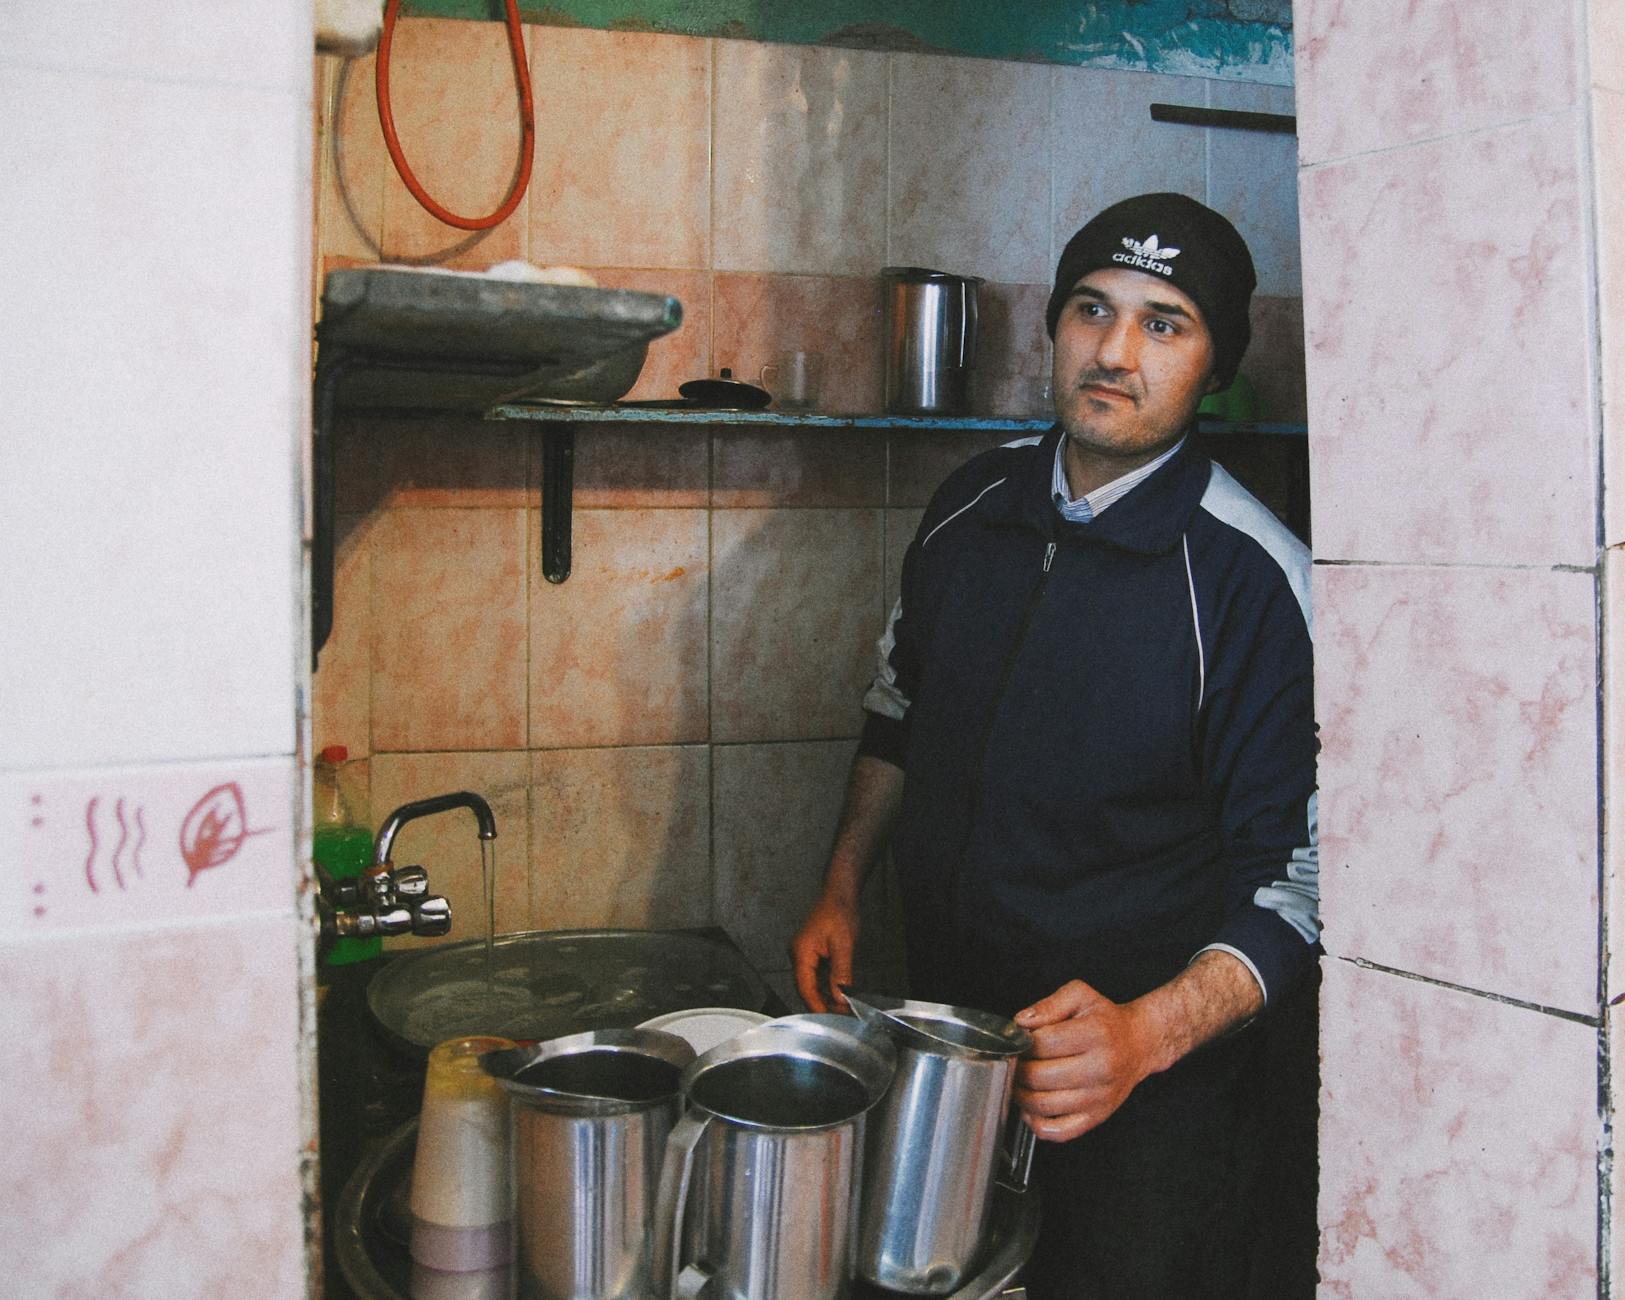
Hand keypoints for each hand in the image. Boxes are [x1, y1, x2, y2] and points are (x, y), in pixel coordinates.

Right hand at [790, 893, 858, 1012]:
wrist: (839, 895)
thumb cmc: (838, 912)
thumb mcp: (843, 945)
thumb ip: (840, 973)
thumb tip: (840, 996)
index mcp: (801, 953)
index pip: (805, 988)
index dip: (817, 1005)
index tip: (830, 1017)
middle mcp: (799, 955)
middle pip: (807, 988)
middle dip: (823, 1003)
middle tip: (841, 1014)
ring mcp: (804, 954)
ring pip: (812, 983)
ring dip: (826, 995)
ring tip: (843, 1006)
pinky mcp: (812, 953)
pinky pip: (817, 975)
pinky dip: (828, 984)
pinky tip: (839, 992)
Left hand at [1012, 979, 1155, 1142]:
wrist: (1139, 1044)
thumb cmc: (1107, 1020)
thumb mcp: (1080, 996)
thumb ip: (1048, 1004)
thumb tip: (1022, 1022)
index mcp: (1096, 1034)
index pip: (1043, 1043)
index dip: (1022, 1042)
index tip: (1019, 1041)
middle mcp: (1101, 1067)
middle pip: (1039, 1076)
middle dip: (1017, 1068)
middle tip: (1015, 1061)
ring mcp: (1100, 1096)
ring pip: (1044, 1105)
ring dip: (1021, 1095)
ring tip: (1019, 1081)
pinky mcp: (1098, 1116)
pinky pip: (1059, 1131)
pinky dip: (1037, 1124)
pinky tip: (1031, 1107)